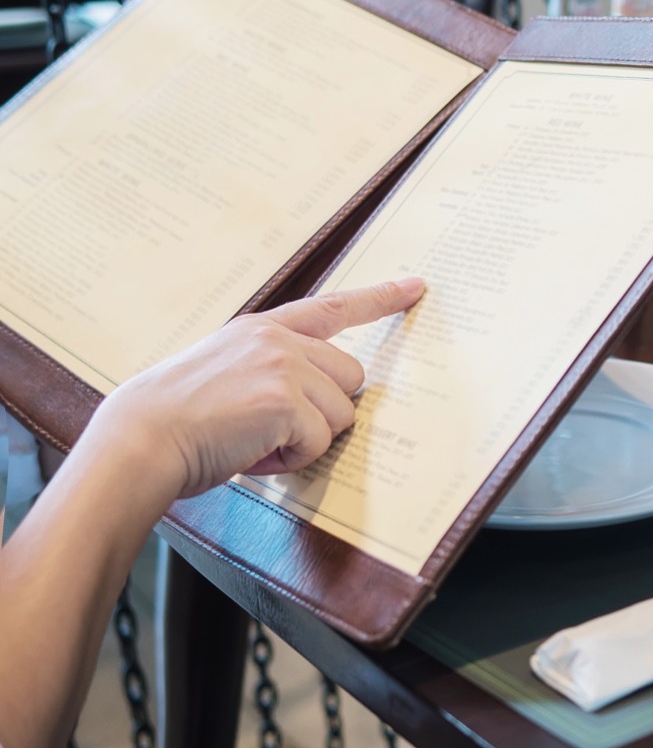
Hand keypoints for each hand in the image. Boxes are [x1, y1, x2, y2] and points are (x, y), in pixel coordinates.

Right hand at [83, 278, 424, 498]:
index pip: (332, 308)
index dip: (379, 298)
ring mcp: (284, 366)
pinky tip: (252, 453)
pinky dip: (291, 460)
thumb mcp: (226, 372)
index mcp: (262, 329)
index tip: (414, 286)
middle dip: (326, 411)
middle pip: (351, 377)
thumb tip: (318, 400)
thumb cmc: (178, 420)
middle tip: (274, 429)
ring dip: (306, 440)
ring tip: (255, 441)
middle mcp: (277, 340)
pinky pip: (320, 442)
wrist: (142, 437)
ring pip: (341, 414)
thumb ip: (273, 371)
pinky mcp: (286, 401)